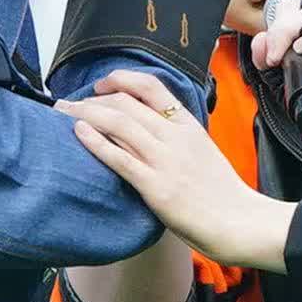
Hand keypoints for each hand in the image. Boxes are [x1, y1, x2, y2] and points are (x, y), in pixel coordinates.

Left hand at [61, 70, 293, 271]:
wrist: (239, 221)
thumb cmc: (221, 192)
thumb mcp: (202, 152)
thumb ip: (177, 138)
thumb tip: (146, 131)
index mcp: (188, 126)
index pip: (152, 87)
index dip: (122, 79)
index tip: (100, 85)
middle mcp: (175, 137)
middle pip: (128, 104)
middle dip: (92, 100)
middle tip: (67, 104)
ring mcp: (165, 161)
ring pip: (120, 125)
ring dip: (85, 114)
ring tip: (62, 114)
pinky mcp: (156, 187)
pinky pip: (120, 159)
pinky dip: (96, 142)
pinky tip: (78, 133)